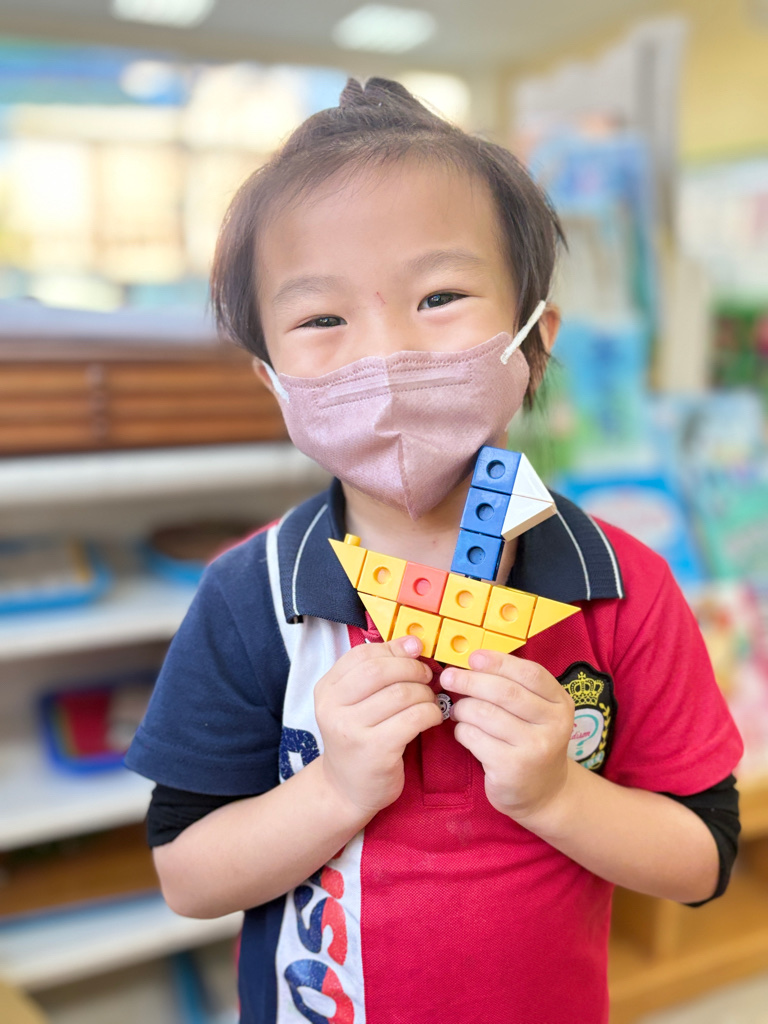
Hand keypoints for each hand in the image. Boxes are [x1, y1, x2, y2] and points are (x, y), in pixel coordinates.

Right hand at [315, 636, 442, 818]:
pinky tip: (432, 718)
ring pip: (401, 693)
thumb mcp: (358, 702)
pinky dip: (431, 713)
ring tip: (429, 700)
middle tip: (427, 676)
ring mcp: (351, 730)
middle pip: (381, 670)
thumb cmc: (360, 738)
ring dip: (425, 693)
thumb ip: (380, 670)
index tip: (416, 651)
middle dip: (413, 669)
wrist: (347, 789)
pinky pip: (413, 718)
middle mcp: (333, 708)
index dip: (395, 649)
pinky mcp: (375, 750)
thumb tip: (412, 642)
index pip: (363, 655)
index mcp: (327, 689)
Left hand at [442, 650, 574, 823]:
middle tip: (449, 677)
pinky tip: (465, 732)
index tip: (473, 657)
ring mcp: (535, 748)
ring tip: (458, 710)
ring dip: (463, 708)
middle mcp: (554, 725)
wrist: (544, 793)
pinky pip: (475, 737)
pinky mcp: (512, 768)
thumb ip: (515, 687)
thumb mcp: (537, 713)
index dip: (499, 662)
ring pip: (485, 714)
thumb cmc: (531, 742)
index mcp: (560, 704)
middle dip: (471, 681)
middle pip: (505, 692)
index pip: (530, 673)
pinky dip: (462, 731)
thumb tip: (473, 661)